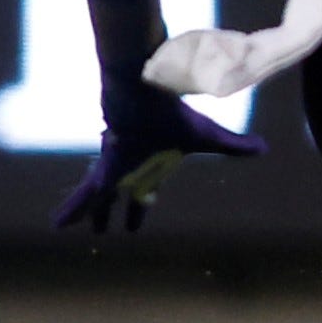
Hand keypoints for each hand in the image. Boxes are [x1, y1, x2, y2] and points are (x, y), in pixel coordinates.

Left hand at [53, 88, 266, 233]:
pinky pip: (85, 195)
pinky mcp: (103, 166)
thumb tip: (264, 148)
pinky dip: (72, 210)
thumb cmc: (175, 113)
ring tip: (63, 228)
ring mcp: (114, 167)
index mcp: (153, 165)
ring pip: (96, 198)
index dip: (141, 209)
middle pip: (118, 197)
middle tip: (105, 231)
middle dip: (110, 213)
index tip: (135, 223)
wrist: (145, 91)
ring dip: (84, 214)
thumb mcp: (207, 136)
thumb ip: (233, 146)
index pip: (146, 194)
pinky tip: (56, 225)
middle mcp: (131, 169)